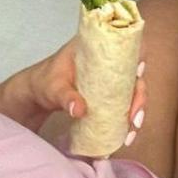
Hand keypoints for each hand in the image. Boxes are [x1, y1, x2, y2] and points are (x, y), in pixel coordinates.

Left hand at [0, 39, 148, 144]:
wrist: (36, 93)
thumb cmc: (44, 82)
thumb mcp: (53, 87)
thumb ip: (66, 96)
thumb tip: (80, 110)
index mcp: (95, 47)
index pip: (124, 43)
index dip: (138, 54)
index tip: (138, 74)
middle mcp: (107, 60)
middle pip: (134, 72)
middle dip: (140, 95)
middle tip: (134, 117)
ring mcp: (108, 77)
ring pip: (132, 89)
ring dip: (137, 109)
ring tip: (132, 130)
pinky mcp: (107, 92)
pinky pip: (124, 102)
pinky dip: (128, 116)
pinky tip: (127, 134)